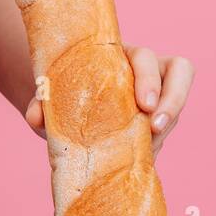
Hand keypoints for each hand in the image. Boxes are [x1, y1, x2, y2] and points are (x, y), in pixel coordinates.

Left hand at [24, 46, 194, 154]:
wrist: (66, 108)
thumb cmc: (64, 91)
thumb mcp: (53, 95)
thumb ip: (42, 101)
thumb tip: (35, 117)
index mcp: (122, 55)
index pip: (147, 57)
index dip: (150, 79)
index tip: (144, 105)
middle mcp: (147, 71)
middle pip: (179, 73)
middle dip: (173, 100)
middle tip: (155, 127)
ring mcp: (158, 95)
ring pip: (176, 107)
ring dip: (165, 129)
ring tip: (146, 149)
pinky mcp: (157, 120)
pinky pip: (166, 132)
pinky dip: (154, 147)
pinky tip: (136, 160)